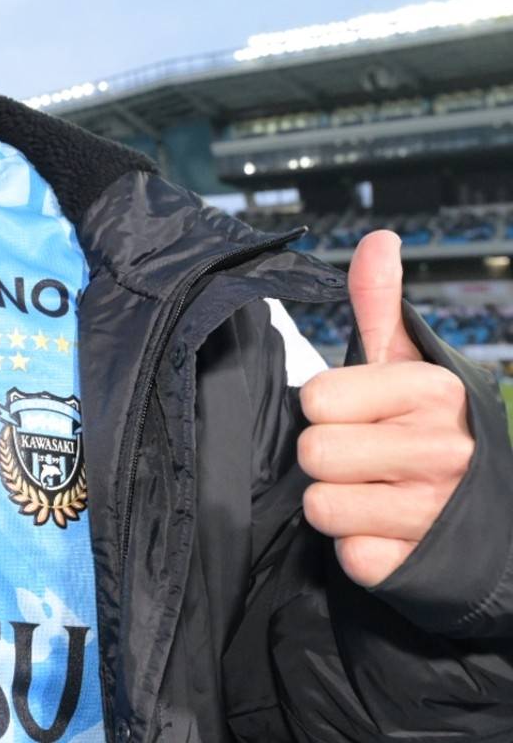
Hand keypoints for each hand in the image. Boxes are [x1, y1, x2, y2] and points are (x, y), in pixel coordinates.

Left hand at [299, 230, 474, 586]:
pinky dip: (361, 551)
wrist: (496, 519)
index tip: (362, 417)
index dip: (328, 410)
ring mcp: (434, 511)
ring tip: (379, 497)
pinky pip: (349, 556)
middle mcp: (443, 449)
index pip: (317, 398)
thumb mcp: (412, 366)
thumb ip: (381, 306)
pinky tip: (391, 536)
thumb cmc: (436, 433)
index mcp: (433, 392)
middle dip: (329, 460)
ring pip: (321, 506)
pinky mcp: (419, 566)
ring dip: (340, 506)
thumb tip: (377, 240)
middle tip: (367, 461)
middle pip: (313, 453)